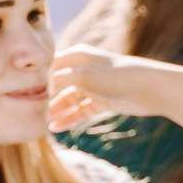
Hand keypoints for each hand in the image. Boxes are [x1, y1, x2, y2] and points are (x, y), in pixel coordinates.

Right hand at [46, 45, 160, 132]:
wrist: (149, 88)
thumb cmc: (115, 76)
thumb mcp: (83, 76)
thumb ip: (60, 79)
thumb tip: (46, 85)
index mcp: (78, 55)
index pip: (53, 65)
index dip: (42, 78)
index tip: (33, 93)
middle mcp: (85, 69)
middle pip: (60, 84)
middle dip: (49, 99)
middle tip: (37, 115)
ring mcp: (94, 86)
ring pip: (70, 100)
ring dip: (59, 111)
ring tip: (47, 125)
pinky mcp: (103, 100)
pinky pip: (81, 110)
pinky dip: (70, 118)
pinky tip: (58, 128)